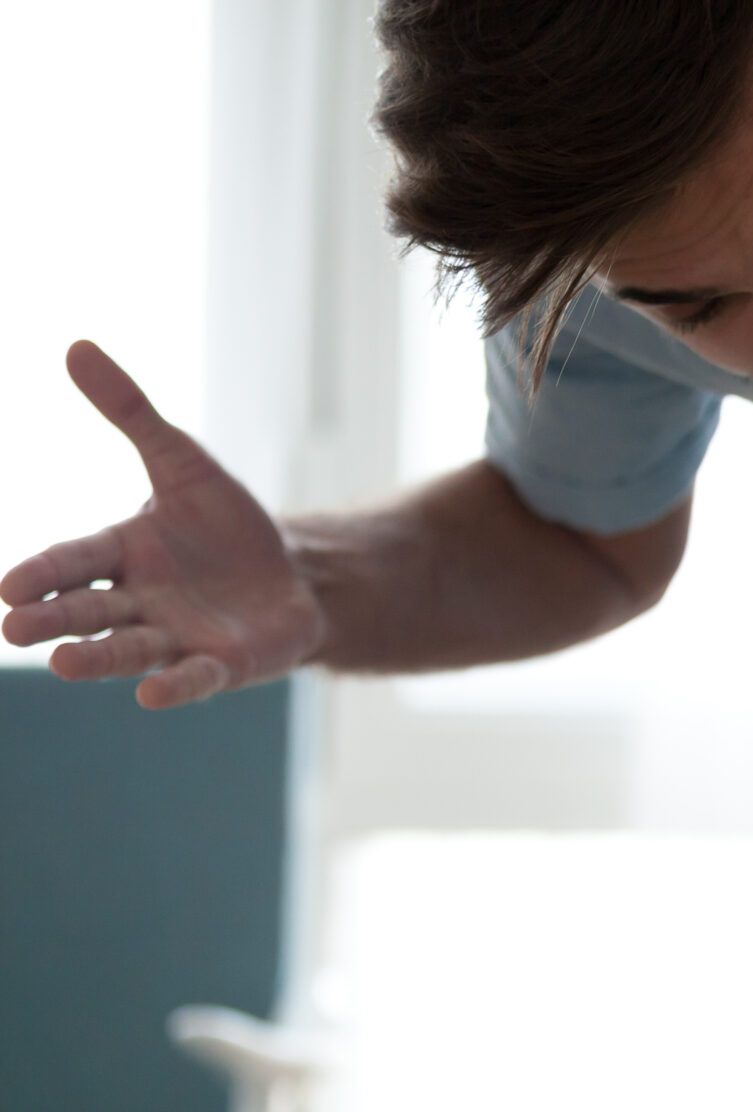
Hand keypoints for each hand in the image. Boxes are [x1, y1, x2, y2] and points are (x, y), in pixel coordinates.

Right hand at [2, 342, 323, 706]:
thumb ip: (131, 414)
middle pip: (88, 611)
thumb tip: (75, 346)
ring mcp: (177, 636)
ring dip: (97, 658)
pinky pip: (192, 678)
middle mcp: (139, 600)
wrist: (295, 572)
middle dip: (54, 620)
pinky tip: (151, 695)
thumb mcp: (183, 460)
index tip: (8, 587)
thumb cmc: (227, 523)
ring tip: (62, 665)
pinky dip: (173, 686)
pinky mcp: (222, 665)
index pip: (72, 561)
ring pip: (129, 649)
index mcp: (121, 553)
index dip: (43, 574)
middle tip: (15, 628)